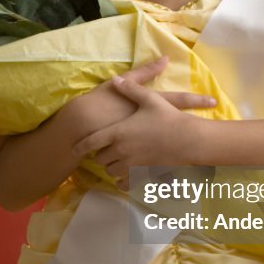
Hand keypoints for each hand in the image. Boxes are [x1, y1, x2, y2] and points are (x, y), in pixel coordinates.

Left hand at [72, 71, 214, 187]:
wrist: (188, 139)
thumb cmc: (167, 117)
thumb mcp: (149, 99)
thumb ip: (130, 89)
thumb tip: (116, 79)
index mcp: (118, 132)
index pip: (91, 142)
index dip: (80, 146)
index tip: (74, 148)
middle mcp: (121, 150)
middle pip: (100, 158)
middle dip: (100, 155)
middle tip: (104, 150)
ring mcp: (132, 165)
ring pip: (111, 171)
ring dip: (111, 167)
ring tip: (115, 161)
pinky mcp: (143, 174)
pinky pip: (125, 184)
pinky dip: (122, 182)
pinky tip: (125, 178)